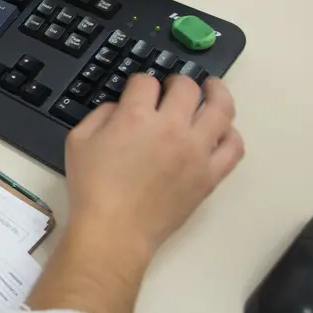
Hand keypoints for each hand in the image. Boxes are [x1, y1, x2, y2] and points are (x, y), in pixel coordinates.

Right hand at [65, 74, 244, 255]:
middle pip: (187, 88)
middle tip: (173, 86)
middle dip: (177, 81)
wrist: (114, 231)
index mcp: (136, 117)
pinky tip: (223, 130)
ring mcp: (196, 151)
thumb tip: (118, 107)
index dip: (140, 81)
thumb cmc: (92, 189)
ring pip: (221, 109)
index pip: (146, 82)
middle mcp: (171, 128)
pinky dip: (231, 133)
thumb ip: (100, 115)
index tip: (138, 90)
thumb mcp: (78, 141)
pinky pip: (234, 147)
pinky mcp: (210, 175)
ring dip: (217, 93)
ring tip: (212, 89)